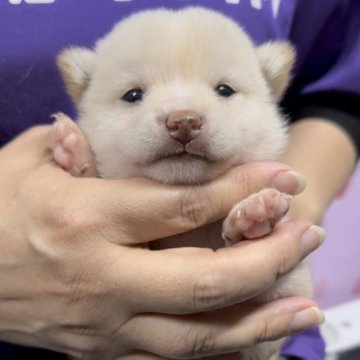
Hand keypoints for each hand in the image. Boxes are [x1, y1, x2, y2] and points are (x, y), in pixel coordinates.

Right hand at [0, 126, 323, 358]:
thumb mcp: (22, 164)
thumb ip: (67, 146)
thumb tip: (90, 132)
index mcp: (87, 219)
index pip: (184, 206)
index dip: (239, 189)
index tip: (281, 177)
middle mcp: (104, 276)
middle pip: (206, 278)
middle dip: (268, 257)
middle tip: (309, 235)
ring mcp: (104, 324)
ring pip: (197, 335)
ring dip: (259, 320)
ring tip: (304, 308)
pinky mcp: (100, 351)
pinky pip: (172, 358)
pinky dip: (218, 349)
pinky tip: (252, 337)